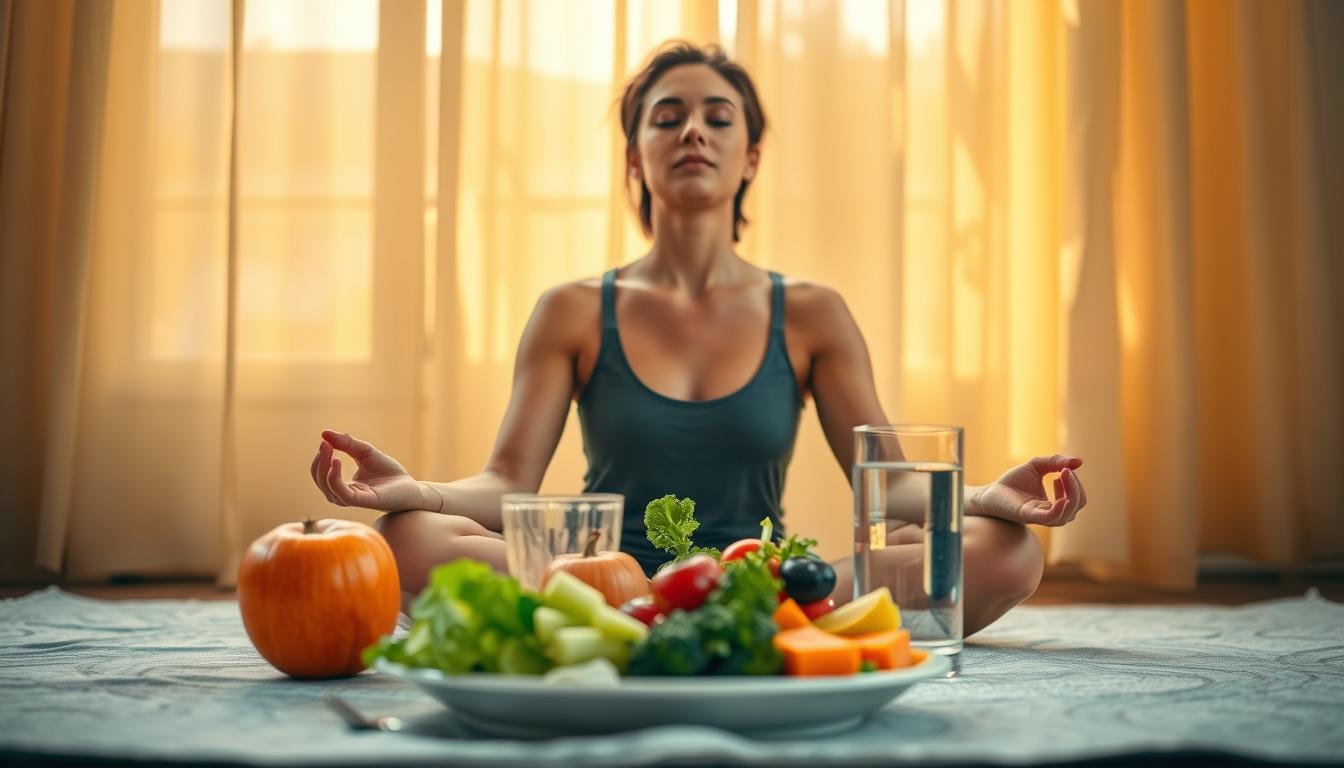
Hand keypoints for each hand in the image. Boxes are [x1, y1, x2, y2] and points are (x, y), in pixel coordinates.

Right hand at [310, 430, 434, 512]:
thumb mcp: (365, 452)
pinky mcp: (364, 501)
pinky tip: (337, 461)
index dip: (320, 458)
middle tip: (324, 444)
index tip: (324, 441)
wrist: (411, 486)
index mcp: (343, 486)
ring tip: (329, 448)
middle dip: (320, 461)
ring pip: (328, 488)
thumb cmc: (389, 472)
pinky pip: (342, 494)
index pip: (322, 474)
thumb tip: (324, 433)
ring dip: (324, 467)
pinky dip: (334, 478)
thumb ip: (347, 443)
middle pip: (321, 481)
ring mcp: (353, 499)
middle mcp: (344, 495)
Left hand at [971, 455, 1086, 526]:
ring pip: (1067, 515)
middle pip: (1076, 507)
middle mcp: (1050, 513)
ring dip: (1070, 494)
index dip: (1076, 484)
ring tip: (1060, 474)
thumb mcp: (1037, 466)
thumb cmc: (1012, 482)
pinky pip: (1049, 518)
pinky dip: (1059, 508)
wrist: (989, 492)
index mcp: (1055, 505)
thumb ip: (1056, 461)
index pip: (1077, 499)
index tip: (1065, 470)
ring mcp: (1039, 516)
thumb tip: (1080, 461)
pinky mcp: (1027, 516)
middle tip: (1065, 471)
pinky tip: (1060, 495)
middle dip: (1076, 487)